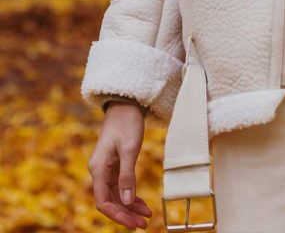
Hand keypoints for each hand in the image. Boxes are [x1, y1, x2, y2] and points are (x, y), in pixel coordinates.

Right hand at [88, 102, 151, 229]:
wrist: (125, 104)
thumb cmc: (126, 123)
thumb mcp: (129, 149)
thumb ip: (127, 176)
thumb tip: (128, 202)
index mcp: (98, 169)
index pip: (104, 202)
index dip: (118, 215)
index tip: (133, 223)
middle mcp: (99, 171)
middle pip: (110, 201)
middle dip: (126, 214)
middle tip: (144, 224)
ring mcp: (106, 169)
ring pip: (117, 195)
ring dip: (130, 207)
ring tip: (146, 216)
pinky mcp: (114, 165)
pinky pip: (120, 186)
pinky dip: (131, 195)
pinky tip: (142, 203)